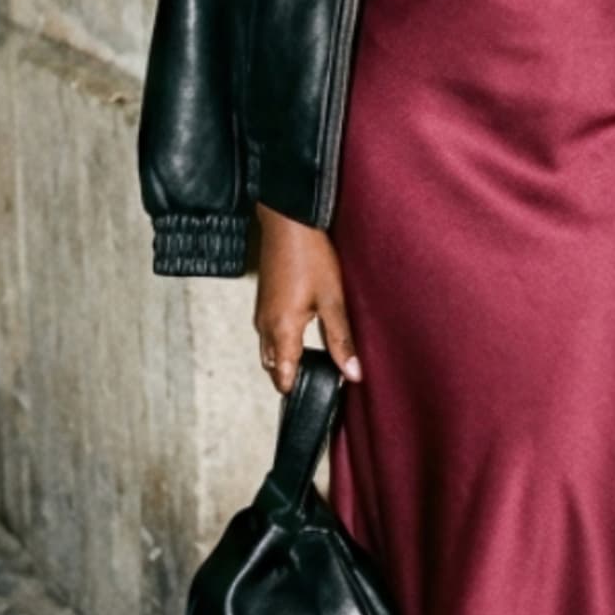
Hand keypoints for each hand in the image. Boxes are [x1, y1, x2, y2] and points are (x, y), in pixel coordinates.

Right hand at [253, 204, 361, 394]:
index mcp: (282, 330)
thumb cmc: (310, 256)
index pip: (283, 377)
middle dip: (292, 377)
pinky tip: (304, 334)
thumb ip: (341, 340)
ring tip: (314, 361)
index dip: (299, 390)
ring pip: (269, 351)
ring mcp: (261, 313)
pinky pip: (268, 334)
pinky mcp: (263, 302)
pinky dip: (282, 343)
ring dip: (286, 360)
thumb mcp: (332, 299)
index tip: (319, 393)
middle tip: (320, 379)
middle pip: (273, 367)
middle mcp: (265, 326)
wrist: (288, 222)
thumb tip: (353, 373)